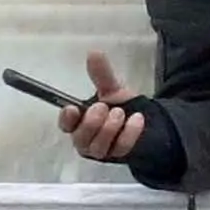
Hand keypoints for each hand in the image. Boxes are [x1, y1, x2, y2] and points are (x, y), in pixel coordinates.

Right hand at [56, 51, 151, 167]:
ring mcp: (102, 150)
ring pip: (98, 146)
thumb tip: (94, 53)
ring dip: (109, 128)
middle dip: (91, 122)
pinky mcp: (118, 155)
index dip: (67, 118)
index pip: (65, 125)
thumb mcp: (111, 89)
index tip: (72, 108)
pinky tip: (137, 119)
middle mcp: (86, 139)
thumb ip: (101, 74)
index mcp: (78, 123)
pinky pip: (121, 147)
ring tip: (120, 113)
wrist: (145, 121)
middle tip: (103, 107)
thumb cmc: (121, 106)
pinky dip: (129, 133)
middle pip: (80, 137)